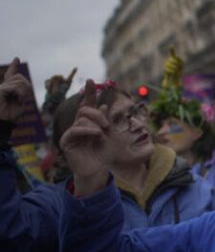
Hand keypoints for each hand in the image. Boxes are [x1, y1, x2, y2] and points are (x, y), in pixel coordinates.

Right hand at [0, 58, 32, 122]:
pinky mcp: (0, 90)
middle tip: (22, 99)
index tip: (16, 59)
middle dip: (26, 87)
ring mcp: (0, 88)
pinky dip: (21, 94)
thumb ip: (23, 94)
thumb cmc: (10, 116)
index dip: (13, 66)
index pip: (11, 75)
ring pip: (19, 81)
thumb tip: (26, 85)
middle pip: (20, 78)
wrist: (1, 123)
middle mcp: (2, 86)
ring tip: (19, 101)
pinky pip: (15, 87)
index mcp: (7, 89)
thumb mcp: (20, 104)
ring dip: (24, 92)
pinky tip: (18, 100)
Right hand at [59, 80, 111, 195]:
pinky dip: (87, 130)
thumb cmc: (105, 154)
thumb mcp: (111, 136)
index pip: (87, 104)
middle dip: (98, 114)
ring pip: (82, 118)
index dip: (89, 92)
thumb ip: (107, 121)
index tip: (91, 80)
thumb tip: (105, 106)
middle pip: (85, 109)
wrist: (99, 171)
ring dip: (96, 124)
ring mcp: (72, 133)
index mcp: (89, 123)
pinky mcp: (66, 142)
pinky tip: (97, 133)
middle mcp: (79, 125)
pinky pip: (75, 129)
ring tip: (103, 133)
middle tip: (108, 125)